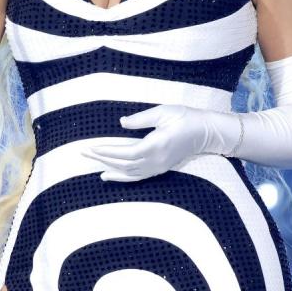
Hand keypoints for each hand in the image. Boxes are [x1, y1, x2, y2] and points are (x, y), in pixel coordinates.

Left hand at [82, 104, 234, 181]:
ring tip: (96, 168)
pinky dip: (123, 178)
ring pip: (129, 173)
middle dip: (103, 159)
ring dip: (111, 170)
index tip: (91, 148)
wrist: (206, 132)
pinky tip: (113, 176)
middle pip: (124, 164)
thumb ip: (141, 119)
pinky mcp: (161, 168)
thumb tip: (122, 123)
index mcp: (155, 145)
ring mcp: (159, 166)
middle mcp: (156, 160)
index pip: (125, 152)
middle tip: (85, 153)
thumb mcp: (164, 112)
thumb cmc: (186, 117)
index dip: (106, 151)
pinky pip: (138, 177)